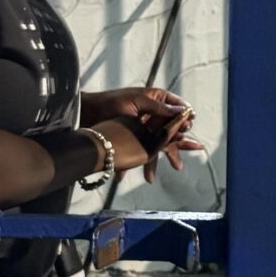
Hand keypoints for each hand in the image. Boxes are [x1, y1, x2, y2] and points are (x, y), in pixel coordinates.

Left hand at [83, 87, 201, 173]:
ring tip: (161, 174)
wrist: (88, 113)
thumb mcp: (138, 101)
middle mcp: (154, 115)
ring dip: (155, 163)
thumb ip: (159, 108)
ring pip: (157, 145)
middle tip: (180, 161)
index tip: (187, 127)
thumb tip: (183, 111)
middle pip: (171, 131)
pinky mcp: (134, 138)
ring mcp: (145, 128)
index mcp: (157, 100)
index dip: (184, 119)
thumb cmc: (112, 101)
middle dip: (177, 146)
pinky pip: (142, 151)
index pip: (178, 109)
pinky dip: (140, 163)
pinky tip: (138, 176)